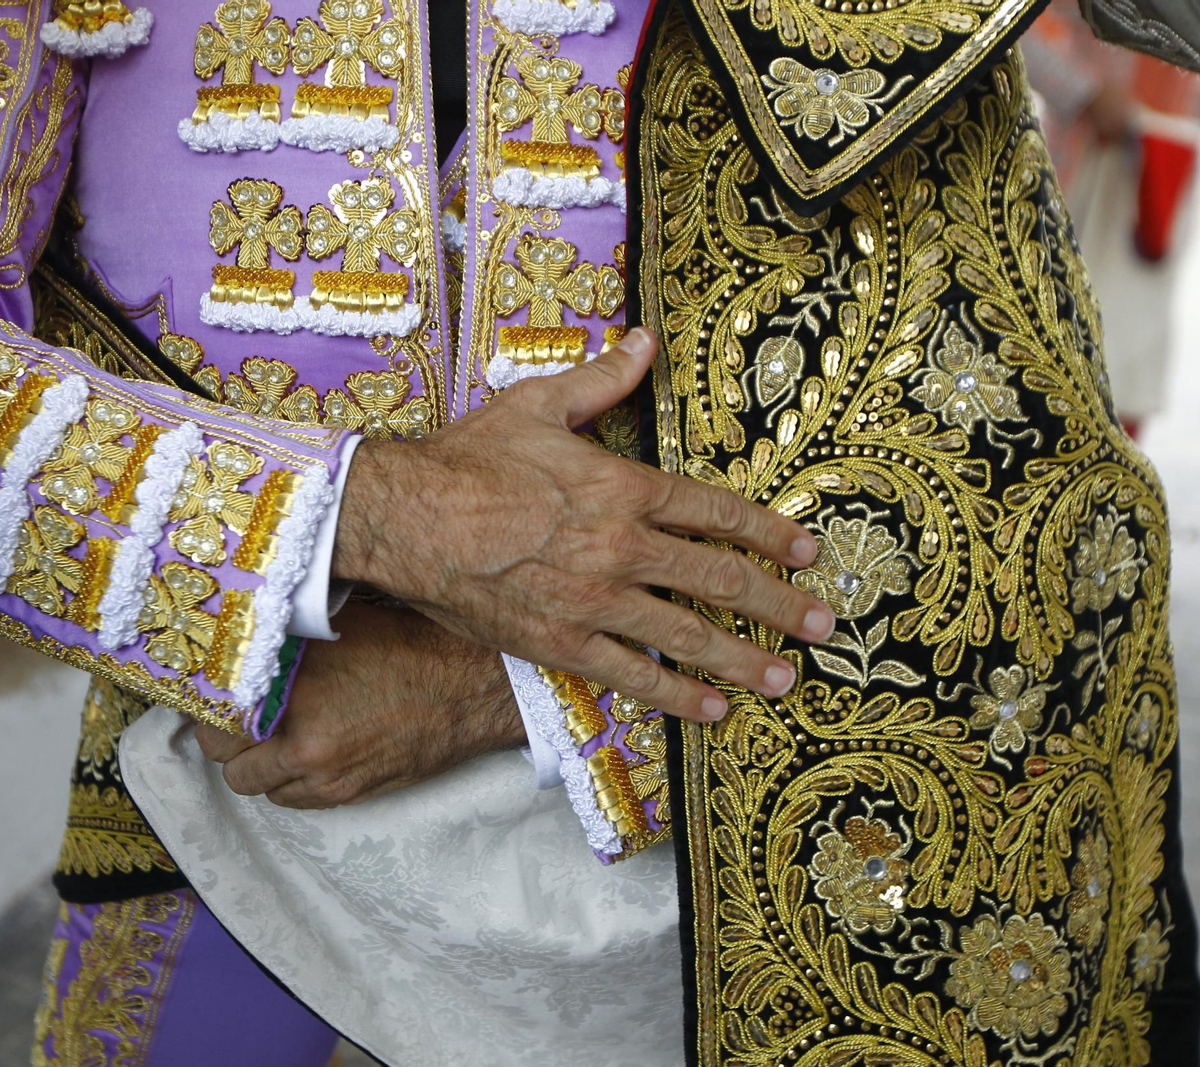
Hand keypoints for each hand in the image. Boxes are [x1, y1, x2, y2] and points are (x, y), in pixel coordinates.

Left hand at [194, 601, 522, 807]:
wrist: (469, 687)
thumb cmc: (407, 644)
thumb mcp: (337, 623)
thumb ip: (283, 637)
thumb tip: (236, 638)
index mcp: (293, 683)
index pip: (213, 707)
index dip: (205, 701)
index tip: (206, 693)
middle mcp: (301, 735)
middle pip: (222, 752)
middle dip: (222, 734)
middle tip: (232, 715)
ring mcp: (323, 772)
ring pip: (251, 783)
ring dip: (251, 761)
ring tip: (268, 734)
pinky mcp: (346, 793)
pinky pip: (288, 800)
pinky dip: (284, 780)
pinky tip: (299, 752)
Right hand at [332, 328, 834, 722]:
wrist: (409, 521)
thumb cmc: (468, 461)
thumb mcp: (540, 406)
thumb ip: (602, 379)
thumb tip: (644, 340)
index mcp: (625, 489)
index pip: (716, 512)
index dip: (768, 533)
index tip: (805, 552)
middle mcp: (623, 549)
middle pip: (720, 581)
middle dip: (780, 605)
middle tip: (825, 626)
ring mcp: (597, 602)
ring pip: (688, 635)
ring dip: (745, 658)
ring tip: (787, 678)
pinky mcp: (563, 643)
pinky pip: (632, 674)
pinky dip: (676, 694)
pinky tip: (713, 709)